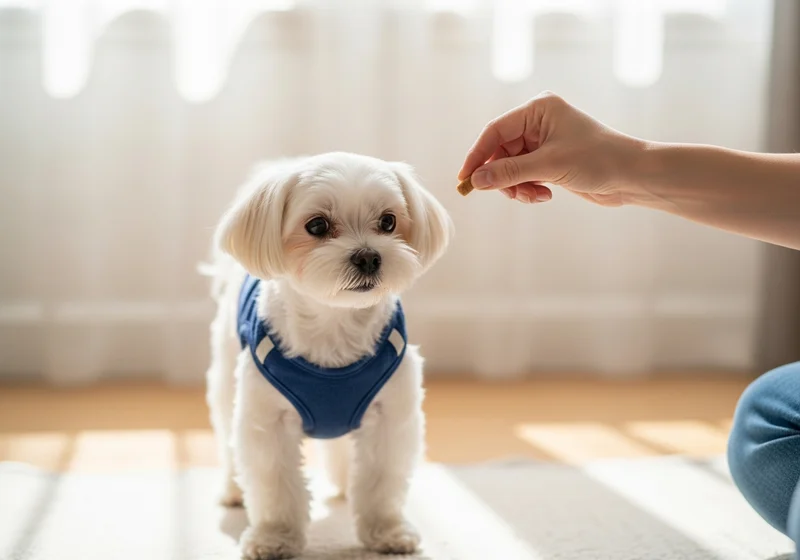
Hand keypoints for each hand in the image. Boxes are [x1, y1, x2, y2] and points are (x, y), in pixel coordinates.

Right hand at [458, 91, 644, 205]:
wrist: (632, 176)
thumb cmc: (598, 160)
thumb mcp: (549, 166)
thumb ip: (509, 173)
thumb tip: (476, 181)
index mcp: (538, 110)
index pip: (495, 131)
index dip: (477, 155)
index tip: (465, 180)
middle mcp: (538, 122)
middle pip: (500, 151)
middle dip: (503, 176)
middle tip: (508, 194)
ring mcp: (543, 142)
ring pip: (510, 168)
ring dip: (517, 186)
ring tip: (533, 195)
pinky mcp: (549, 161)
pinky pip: (523, 176)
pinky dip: (528, 189)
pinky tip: (544, 195)